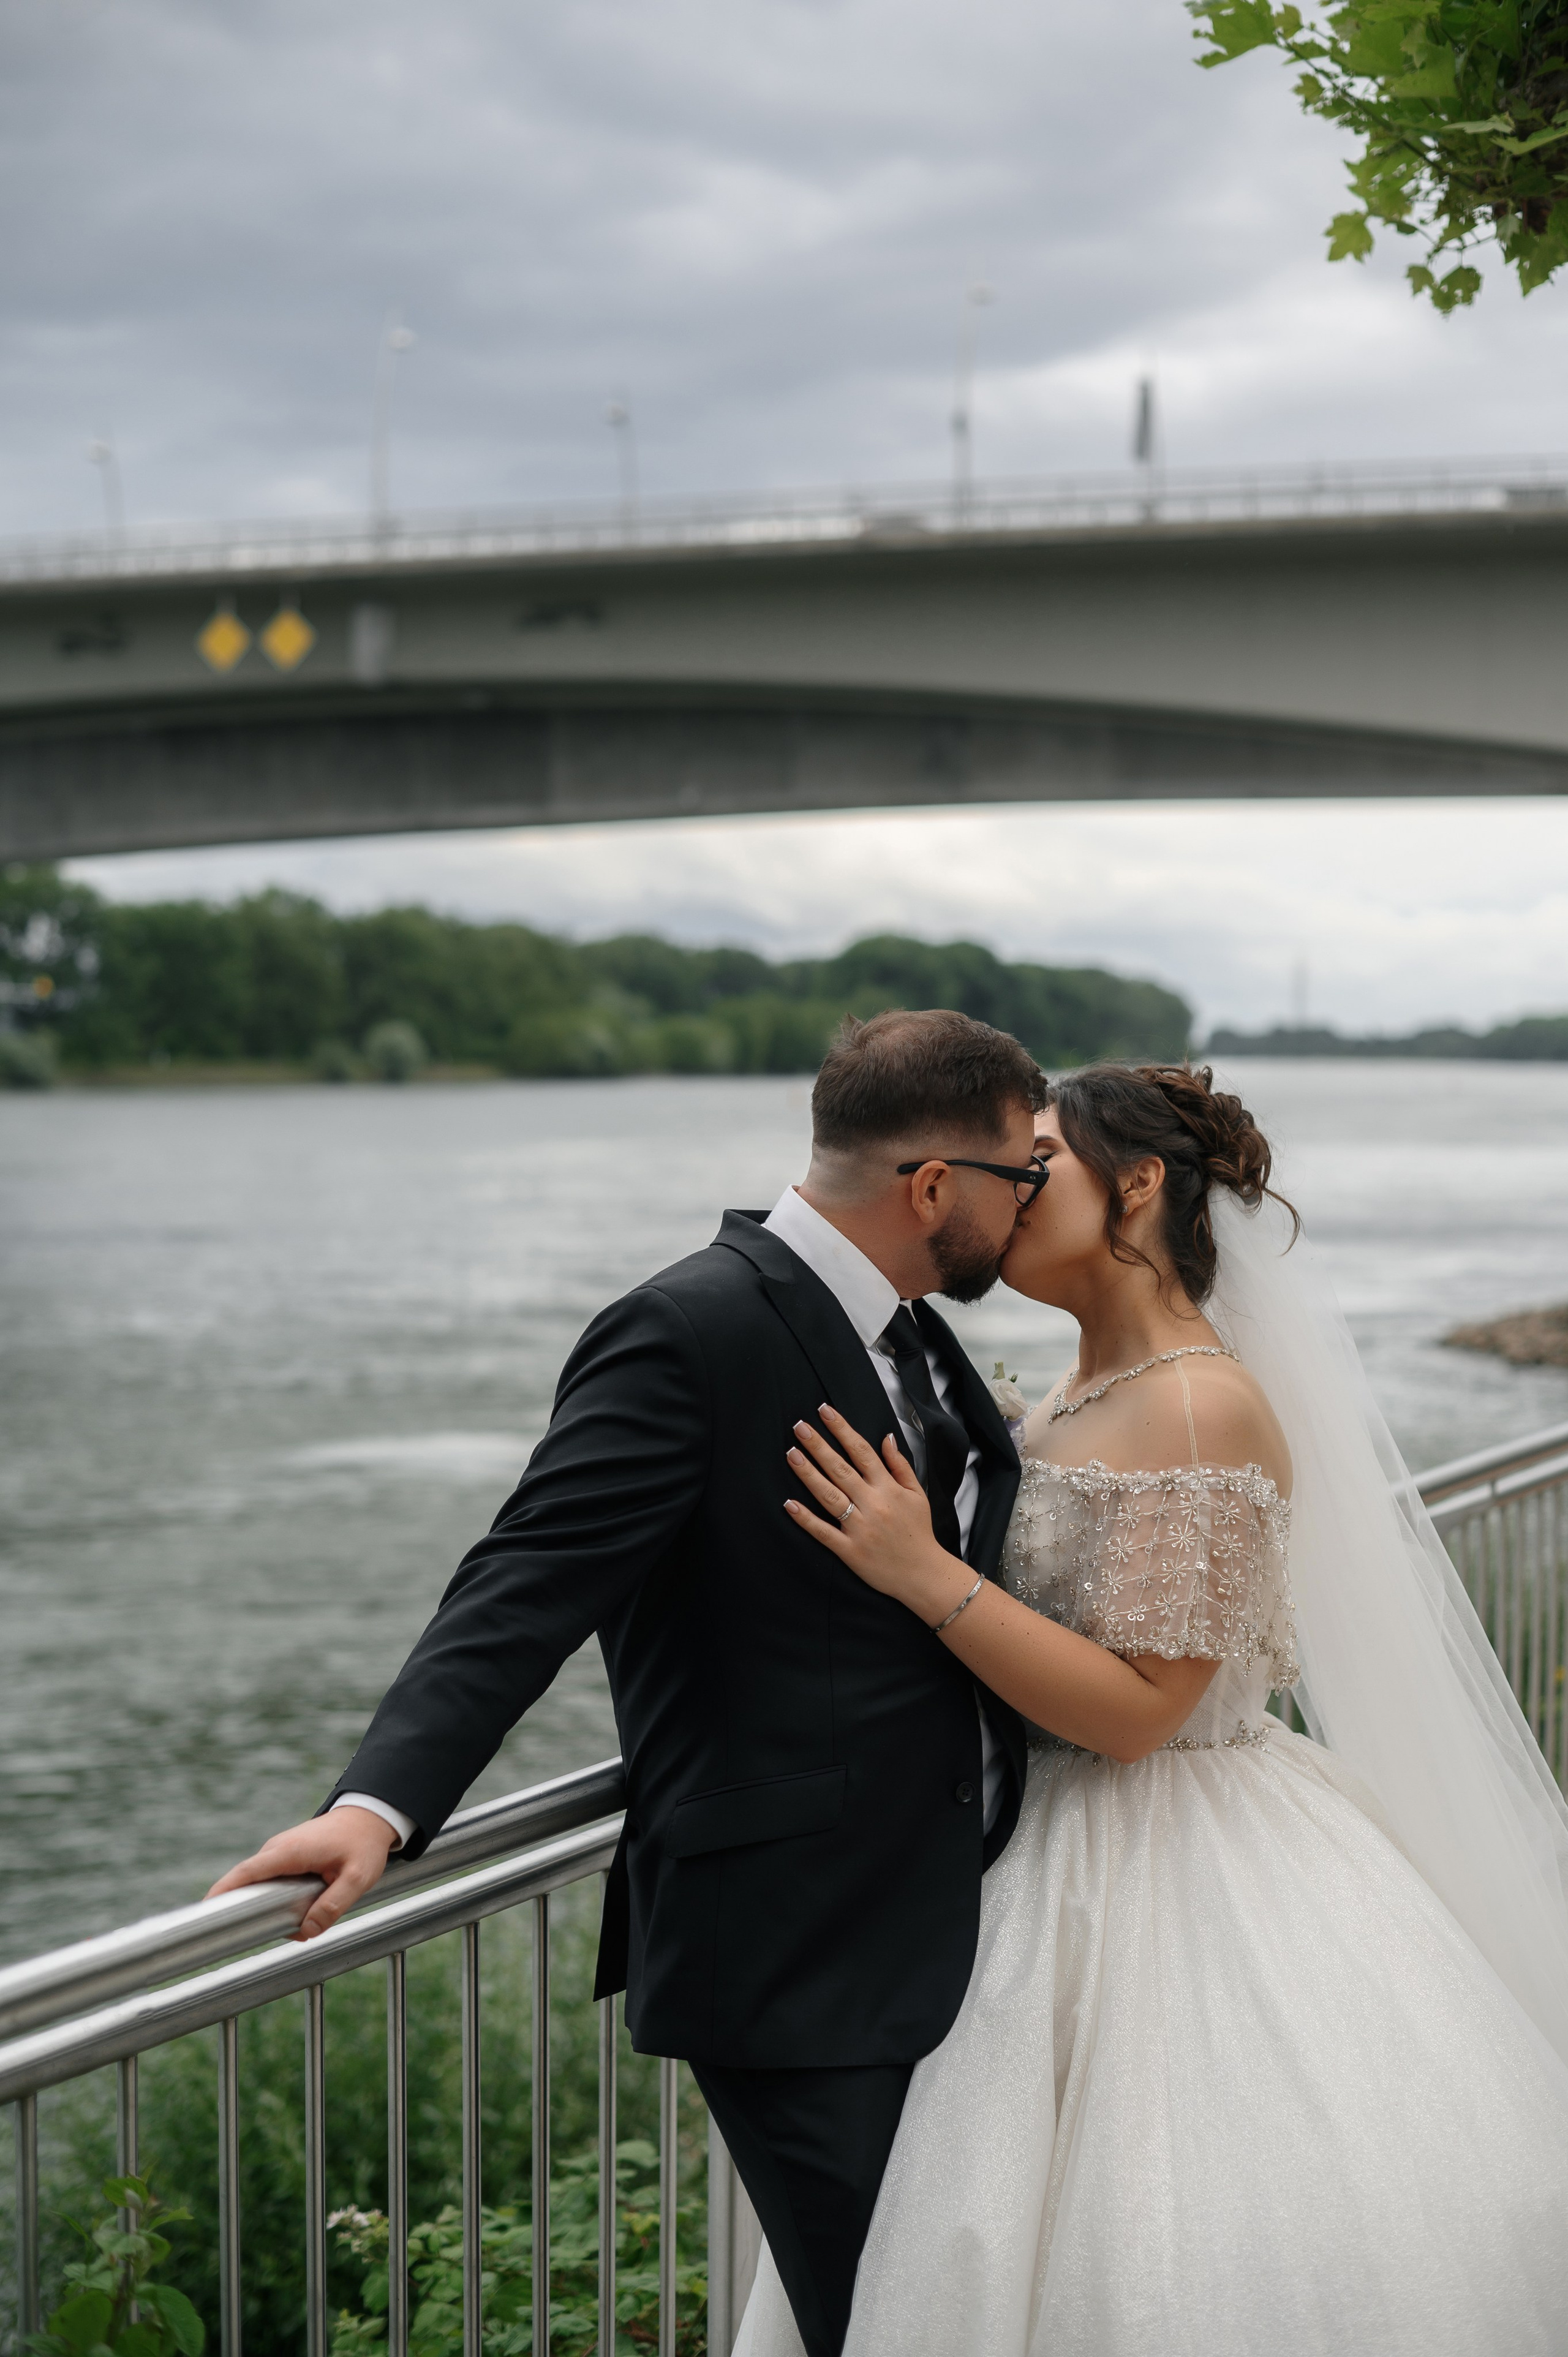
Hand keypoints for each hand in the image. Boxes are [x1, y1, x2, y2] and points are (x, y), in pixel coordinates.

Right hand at [206, 1807, 398, 1941]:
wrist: (370, 1816)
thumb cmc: (363, 1843)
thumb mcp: (357, 1878)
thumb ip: (333, 1905)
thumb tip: (306, 1931)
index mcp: (289, 1851)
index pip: (245, 1873)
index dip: (221, 1892)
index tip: (203, 1913)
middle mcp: (277, 1849)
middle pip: (246, 1882)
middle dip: (244, 1909)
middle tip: (246, 1935)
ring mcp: (279, 1852)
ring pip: (261, 1886)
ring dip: (269, 1907)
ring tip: (292, 1923)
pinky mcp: (286, 1858)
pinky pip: (271, 1882)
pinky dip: (277, 1899)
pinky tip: (298, 1913)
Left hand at [785, 1404, 972, 1624]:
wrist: (924, 1574)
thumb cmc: (919, 1532)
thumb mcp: (917, 1494)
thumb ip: (900, 1465)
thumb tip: (886, 1437)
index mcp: (888, 1488)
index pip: (861, 1451)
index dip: (842, 1429)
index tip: (824, 1411)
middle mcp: (873, 1504)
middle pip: (840, 1469)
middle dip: (818, 1446)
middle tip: (798, 1426)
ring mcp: (860, 1528)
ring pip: (829, 1496)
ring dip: (809, 1474)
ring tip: (791, 1455)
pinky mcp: (850, 1551)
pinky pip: (824, 1532)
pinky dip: (806, 1519)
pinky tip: (789, 1504)